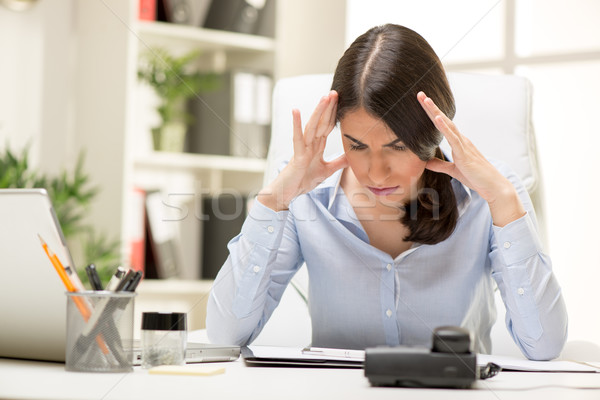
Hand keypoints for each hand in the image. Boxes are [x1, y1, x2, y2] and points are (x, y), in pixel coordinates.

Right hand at [258, 91, 347, 210]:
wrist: (288, 193)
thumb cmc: (303, 180)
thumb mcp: (326, 171)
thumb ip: (338, 162)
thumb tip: (352, 156)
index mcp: (317, 146)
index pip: (328, 126)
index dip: (335, 113)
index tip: (341, 100)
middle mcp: (310, 143)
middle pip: (321, 122)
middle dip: (328, 107)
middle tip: (335, 92)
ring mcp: (303, 148)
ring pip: (312, 126)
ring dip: (318, 111)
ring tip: (324, 97)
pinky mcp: (297, 155)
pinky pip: (297, 138)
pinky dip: (296, 125)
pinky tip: (296, 111)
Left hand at [417, 91, 524, 225]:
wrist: (492, 186)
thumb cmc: (476, 177)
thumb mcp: (453, 170)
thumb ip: (440, 165)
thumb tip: (426, 162)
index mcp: (458, 143)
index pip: (442, 125)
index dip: (431, 114)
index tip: (422, 103)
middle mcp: (461, 140)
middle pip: (443, 120)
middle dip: (431, 107)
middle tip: (420, 94)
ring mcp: (463, 145)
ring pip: (447, 125)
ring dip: (435, 112)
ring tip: (425, 100)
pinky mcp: (464, 153)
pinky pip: (453, 138)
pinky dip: (444, 127)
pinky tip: (437, 118)